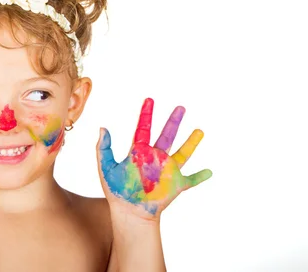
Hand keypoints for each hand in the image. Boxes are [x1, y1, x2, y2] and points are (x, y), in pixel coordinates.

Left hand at [96, 98, 211, 219]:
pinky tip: (209, 171)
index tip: (149, 100)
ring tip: (200, 130)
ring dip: (192, 142)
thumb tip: (102, 128)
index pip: (143, 128)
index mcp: (138, 152)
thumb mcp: (105, 168)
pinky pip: (191, 180)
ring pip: (183, 153)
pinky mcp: (175, 185)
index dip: (146, 114)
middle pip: (167, 135)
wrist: (129, 213)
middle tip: (181, 107)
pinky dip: (200, 176)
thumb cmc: (116, 191)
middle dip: (174, 121)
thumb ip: (103, 148)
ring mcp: (166, 170)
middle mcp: (155, 158)